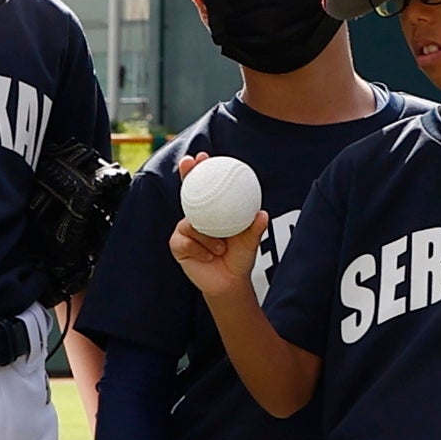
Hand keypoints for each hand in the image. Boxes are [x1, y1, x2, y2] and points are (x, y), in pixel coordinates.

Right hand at [164, 160, 267, 300]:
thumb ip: (254, 228)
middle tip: (189, 163)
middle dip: (187, 174)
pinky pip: (185, 241)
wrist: (229, 282)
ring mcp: (184, 231)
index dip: (201, 170)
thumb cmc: (239, 257)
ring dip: (206, 236)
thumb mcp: (250, 241)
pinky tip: (208, 256)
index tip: (203, 156)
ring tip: (221, 247)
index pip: (206, 187)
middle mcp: (197, 217)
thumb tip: (262, 214)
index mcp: (213, 211)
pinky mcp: (178, 245)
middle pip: (188, 192)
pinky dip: (199, 249)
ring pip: (189, 223)